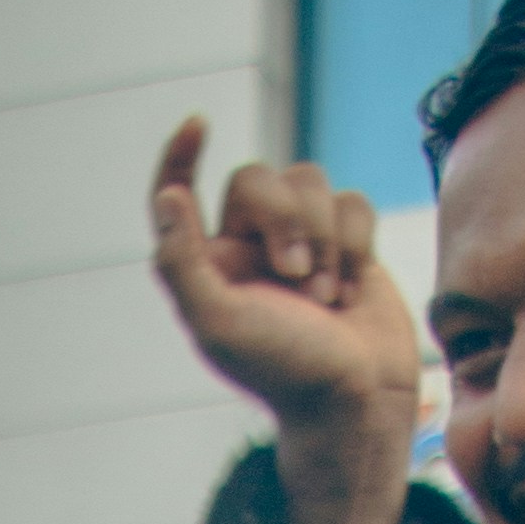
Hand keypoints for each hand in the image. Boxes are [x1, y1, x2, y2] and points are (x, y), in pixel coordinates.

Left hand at [151, 129, 419, 435]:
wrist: (356, 401)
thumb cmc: (284, 370)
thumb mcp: (217, 325)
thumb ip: (182, 263)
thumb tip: (168, 196)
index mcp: (207, 266)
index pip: (178, 194)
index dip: (180, 156)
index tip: (198, 123)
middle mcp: (247, 248)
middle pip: (257, 178)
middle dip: (283, 219)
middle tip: (295, 277)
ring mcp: (300, 242)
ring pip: (309, 183)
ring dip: (323, 238)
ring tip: (326, 296)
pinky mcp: (346, 243)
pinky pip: (352, 202)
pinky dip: (356, 243)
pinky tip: (353, 289)